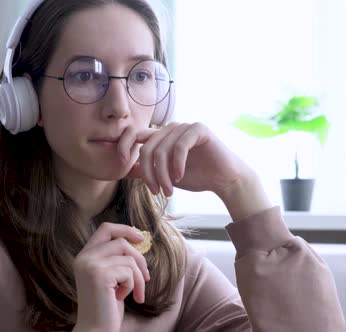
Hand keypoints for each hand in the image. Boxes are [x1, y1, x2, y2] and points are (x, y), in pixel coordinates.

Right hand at [72, 223, 150, 331]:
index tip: (140, 239)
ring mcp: (90, 265)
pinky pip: (129, 272)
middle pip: (122, 242)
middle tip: (145, 278)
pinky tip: (121, 298)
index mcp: (84, 256)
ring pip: (129, 258)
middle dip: (139, 259)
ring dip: (138, 277)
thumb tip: (137, 241)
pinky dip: (132, 286)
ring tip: (134, 293)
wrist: (95, 329)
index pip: (106, 229)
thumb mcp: (111, 276)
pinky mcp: (99, 275)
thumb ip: (115, 258)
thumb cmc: (106, 305)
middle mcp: (84, 257)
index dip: (125, 229)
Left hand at [119, 122, 251, 197]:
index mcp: (162, 136)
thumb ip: (149, 170)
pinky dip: (177, 164)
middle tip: (157, 192)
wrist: (225, 180)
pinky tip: (180, 177)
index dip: (123, 146)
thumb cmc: (198, 177)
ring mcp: (185, 126)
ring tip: (169, 191)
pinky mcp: (198, 129)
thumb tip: (128, 170)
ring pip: (161, 150)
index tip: (120, 163)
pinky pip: (179, 146)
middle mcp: (171, 128)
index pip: (135, 134)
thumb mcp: (167, 176)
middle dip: (149, 174)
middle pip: (147, 148)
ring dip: (163, 174)